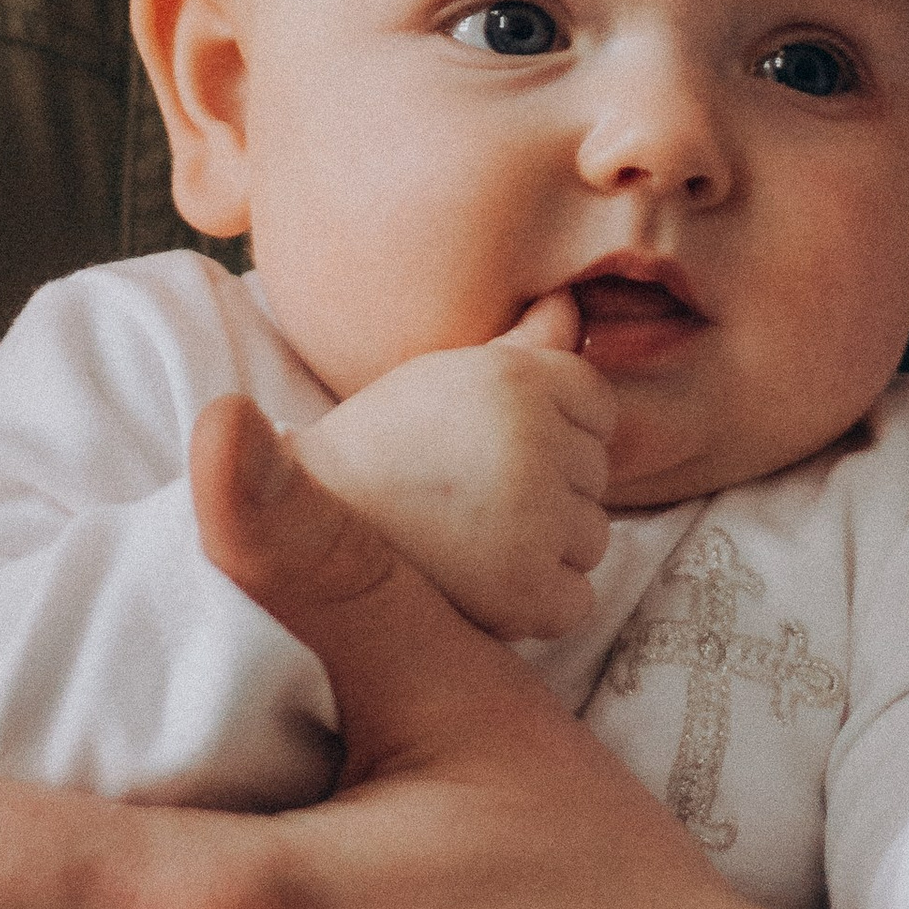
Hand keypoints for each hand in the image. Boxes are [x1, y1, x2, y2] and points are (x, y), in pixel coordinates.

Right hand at [292, 290, 611, 638]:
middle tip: (474, 494)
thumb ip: (522, 343)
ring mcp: (531, 518)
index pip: (598, 404)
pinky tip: (483, 583)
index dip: (556, 428)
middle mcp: (532, 442)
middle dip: (549, 487)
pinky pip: (574, 600)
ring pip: (590, 537)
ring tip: (475, 537)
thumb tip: (571, 304)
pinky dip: (538, 603)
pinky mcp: (522, 590)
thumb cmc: (386, 441)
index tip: (500, 447)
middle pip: (595, 473)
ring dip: (546, 547)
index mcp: (516, 379)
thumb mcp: (448, 374)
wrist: (309, 522)